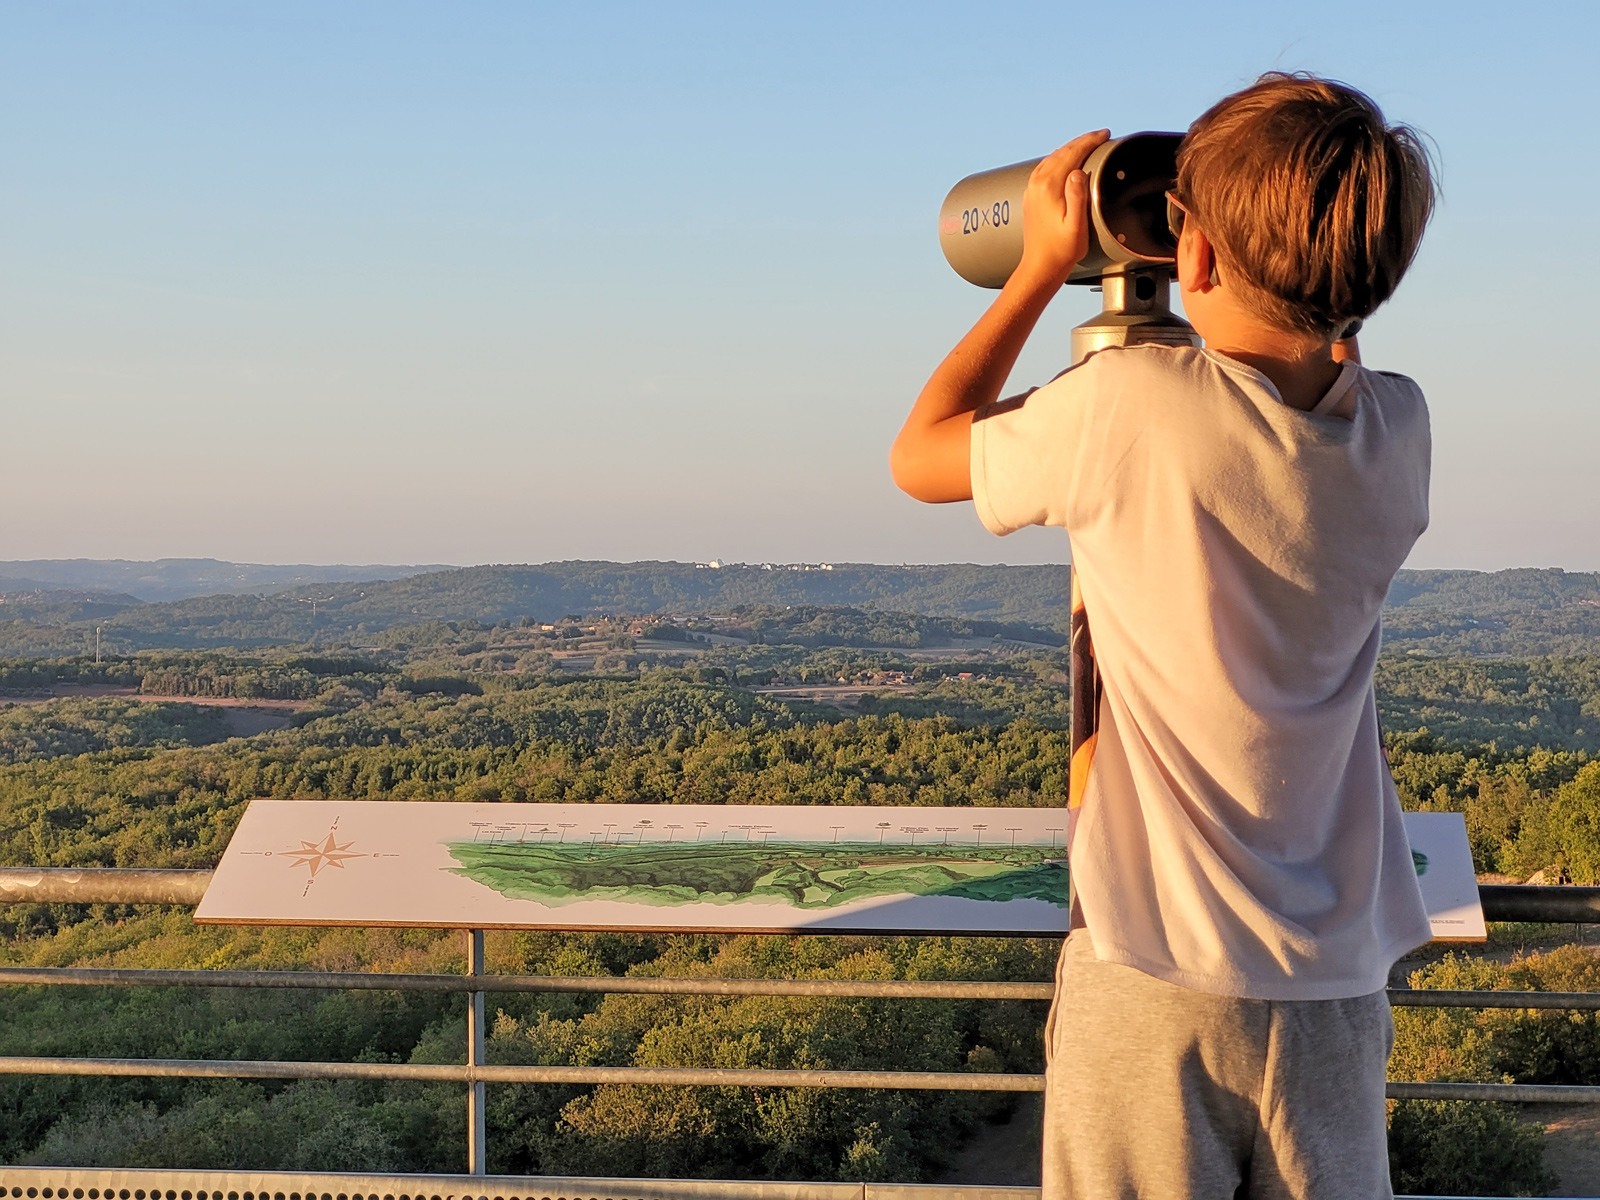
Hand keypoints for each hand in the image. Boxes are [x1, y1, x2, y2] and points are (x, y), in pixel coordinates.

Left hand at [1016, 129, 1109, 285]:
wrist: (1040, 266)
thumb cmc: (1061, 250)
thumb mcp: (1076, 225)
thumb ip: (1078, 196)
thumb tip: (1079, 171)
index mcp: (1049, 186)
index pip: (1072, 153)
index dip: (1090, 141)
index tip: (1105, 134)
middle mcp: (1037, 184)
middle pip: (1062, 152)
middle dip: (1082, 141)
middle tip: (1101, 136)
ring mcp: (1032, 189)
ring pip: (1053, 158)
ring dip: (1071, 148)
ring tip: (1088, 144)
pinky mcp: (1031, 197)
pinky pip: (1045, 168)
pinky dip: (1060, 159)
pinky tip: (1067, 161)